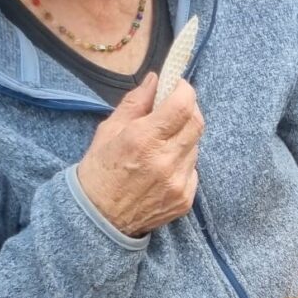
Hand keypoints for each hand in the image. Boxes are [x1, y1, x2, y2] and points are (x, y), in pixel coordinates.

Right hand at [76, 73, 204, 236]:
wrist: (101, 218)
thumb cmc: (101, 170)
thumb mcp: (110, 130)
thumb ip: (136, 103)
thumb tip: (156, 79)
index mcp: (143, 140)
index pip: (182, 106)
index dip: (185, 90)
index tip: (178, 86)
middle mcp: (165, 161)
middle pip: (197, 124)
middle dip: (189, 109)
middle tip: (175, 107)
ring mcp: (178, 183)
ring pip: (195, 147)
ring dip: (184, 138)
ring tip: (162, 143)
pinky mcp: (185, 200)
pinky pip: (193, 170)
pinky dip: (183, 162)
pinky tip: (164, 167)